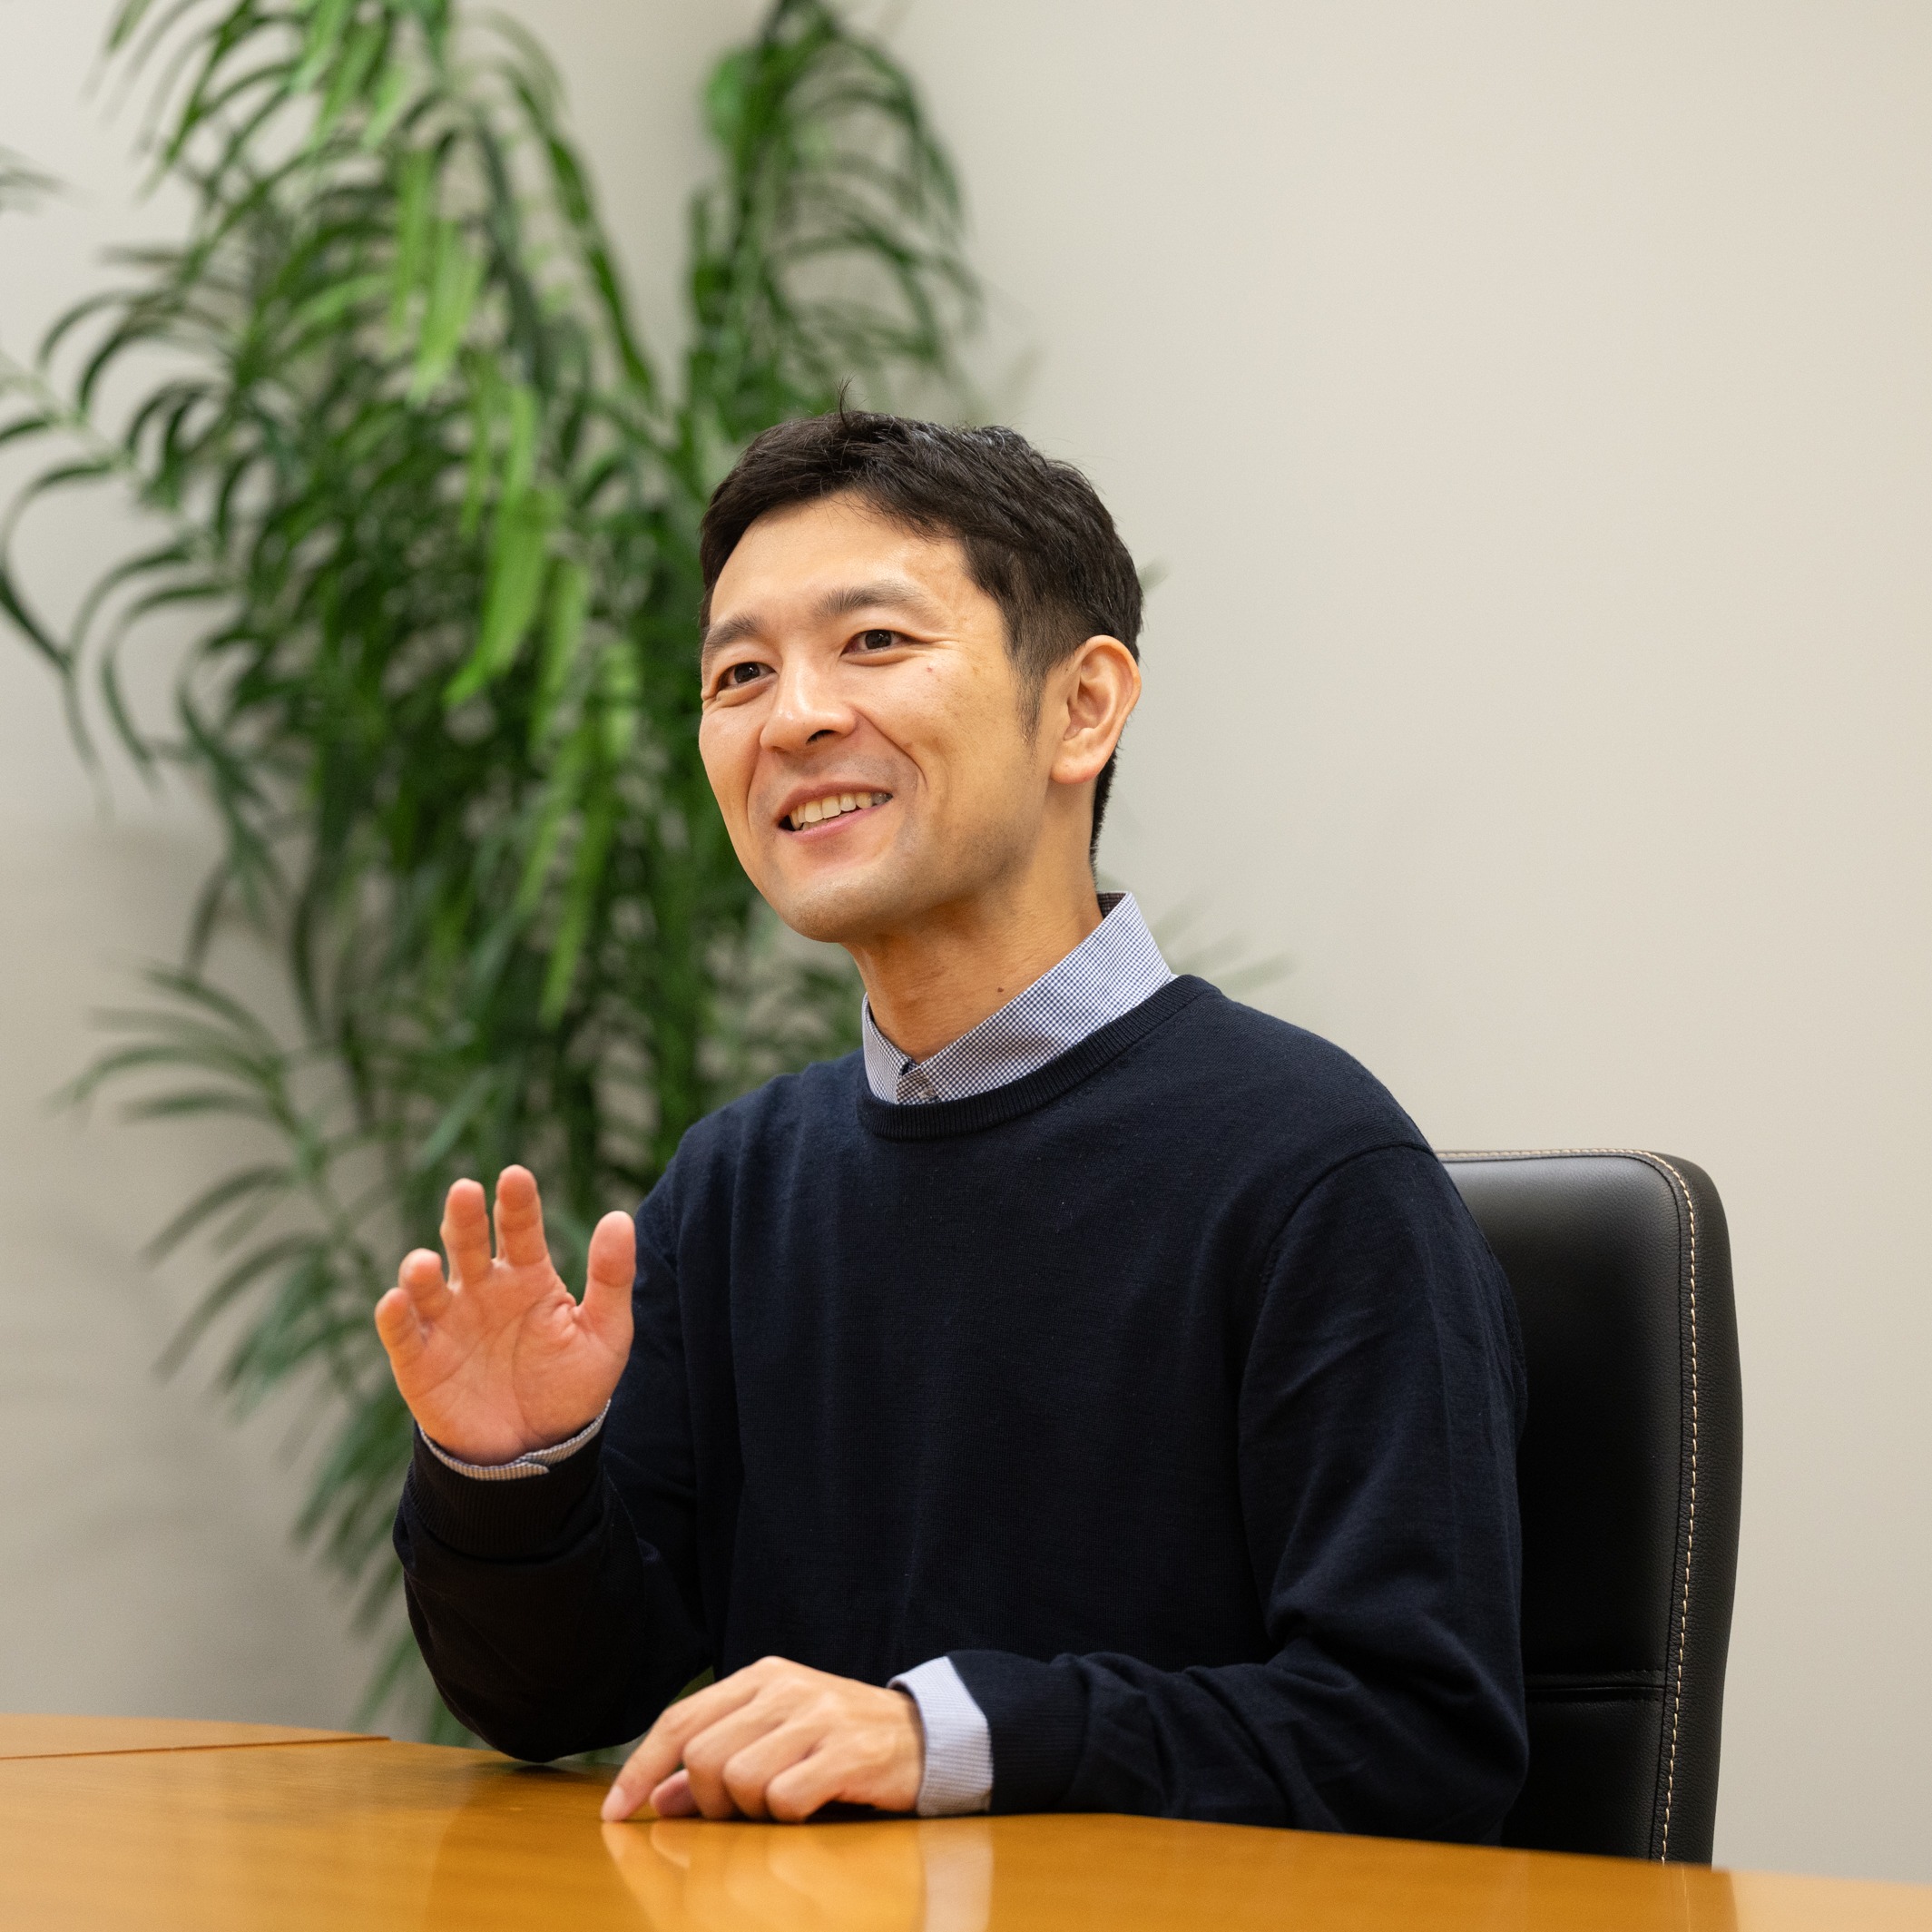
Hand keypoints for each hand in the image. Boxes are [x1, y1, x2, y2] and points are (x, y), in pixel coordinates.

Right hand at [373, 1165, 633, 1464]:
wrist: (537, 1453)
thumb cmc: (572, 1385)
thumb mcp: (604, 1333)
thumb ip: (611, 1278)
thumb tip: (620, 1217)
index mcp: (527, 1275)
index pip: (520, 1229)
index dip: (517, 1203)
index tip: (515, 1176)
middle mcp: (482, 1288)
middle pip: (467, 1242)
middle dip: (464, 1217)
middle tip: (465, 1192)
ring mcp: (447, 1321)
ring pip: (426, 1283)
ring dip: (421, 1269)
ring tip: (426, 1263)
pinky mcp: (418, 1360)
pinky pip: (402, 1333)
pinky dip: (395, 1316)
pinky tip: (397, 1301)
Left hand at [600, 1657, 924, 1823]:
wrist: (927, 1737)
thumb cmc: (840, 1742)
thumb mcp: (776, 1739)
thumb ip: (717, 1760)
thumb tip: (657, 1799)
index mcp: (762, 1677)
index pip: (681, 1719)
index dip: (641, 1768)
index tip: (614, 1813)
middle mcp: (785, 1688)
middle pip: (701, 1757)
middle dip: (708, 1801)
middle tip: (741, 1814)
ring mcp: (817, 1716)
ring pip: (738, 1780)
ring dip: (752, 1812)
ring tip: (783, 1806)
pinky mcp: (846, 1752)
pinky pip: (785, 1800)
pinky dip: (789, 1818)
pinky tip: (813, 1807)